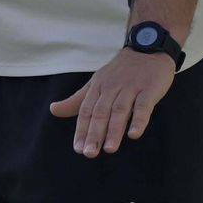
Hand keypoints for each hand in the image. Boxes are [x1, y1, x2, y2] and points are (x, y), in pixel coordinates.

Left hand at [48, 47, 174, 158]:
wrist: (147, 48)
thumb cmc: (120, 72)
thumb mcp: (96, 83)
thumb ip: (77, 100)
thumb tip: (53, 110)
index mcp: (97, 87)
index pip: (86, 111)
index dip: (82, 130)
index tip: (78, 148)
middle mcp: (111, 87)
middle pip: (101, 112)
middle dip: (94, 134)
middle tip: (89, 153)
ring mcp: (130, 88)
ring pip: (120, 110)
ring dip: (114, 130)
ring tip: (109, 149)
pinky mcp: (149, 89)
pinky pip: (143, 106)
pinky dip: (139, 120)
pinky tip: (134, 134)